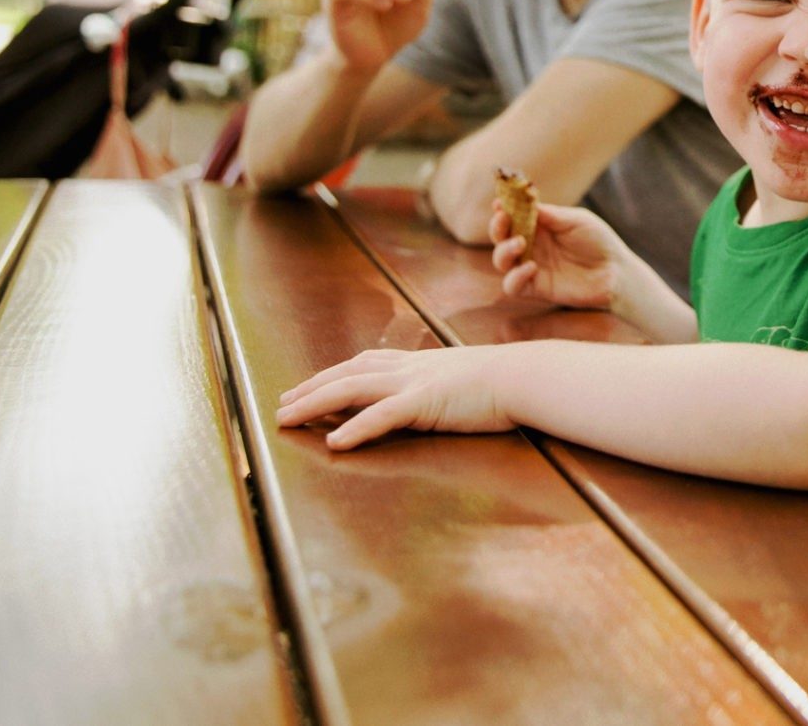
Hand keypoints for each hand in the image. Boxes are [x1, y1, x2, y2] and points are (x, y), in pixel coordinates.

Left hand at [276, 346, 520, 449]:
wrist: (525, 375)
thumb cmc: (504, 381)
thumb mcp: (462, 378)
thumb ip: (439, 385)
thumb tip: (430, 395)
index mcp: (418, 363)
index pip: (363, 363)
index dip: (331, 374)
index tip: (307, 385)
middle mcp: (409, 368)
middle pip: (346, 373)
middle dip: (310, 388)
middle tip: (282, 404)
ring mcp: (415, 383)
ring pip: (351, 390)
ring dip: (314, 404)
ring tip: (287, 419)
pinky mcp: (425, 403)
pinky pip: (382, 416)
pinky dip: (355, 428)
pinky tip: (333, 443)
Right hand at [490, 203, 623, 309]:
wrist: (616, 272)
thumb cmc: (599, 242)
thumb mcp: (577, 220)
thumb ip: (551, 215)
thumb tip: (525, 203)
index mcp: (540, 226)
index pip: (513, 216)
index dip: (503, 209)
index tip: (499, 202)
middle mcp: (532, 246)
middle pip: (501, 237)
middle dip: (497, 227)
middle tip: (504, 219)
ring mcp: (532, 267)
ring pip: (501, 261)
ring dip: (504, 251)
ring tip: (520, 243)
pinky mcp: (536, 288)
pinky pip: (512, 286)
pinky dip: (515, 276)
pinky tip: (530, 267)